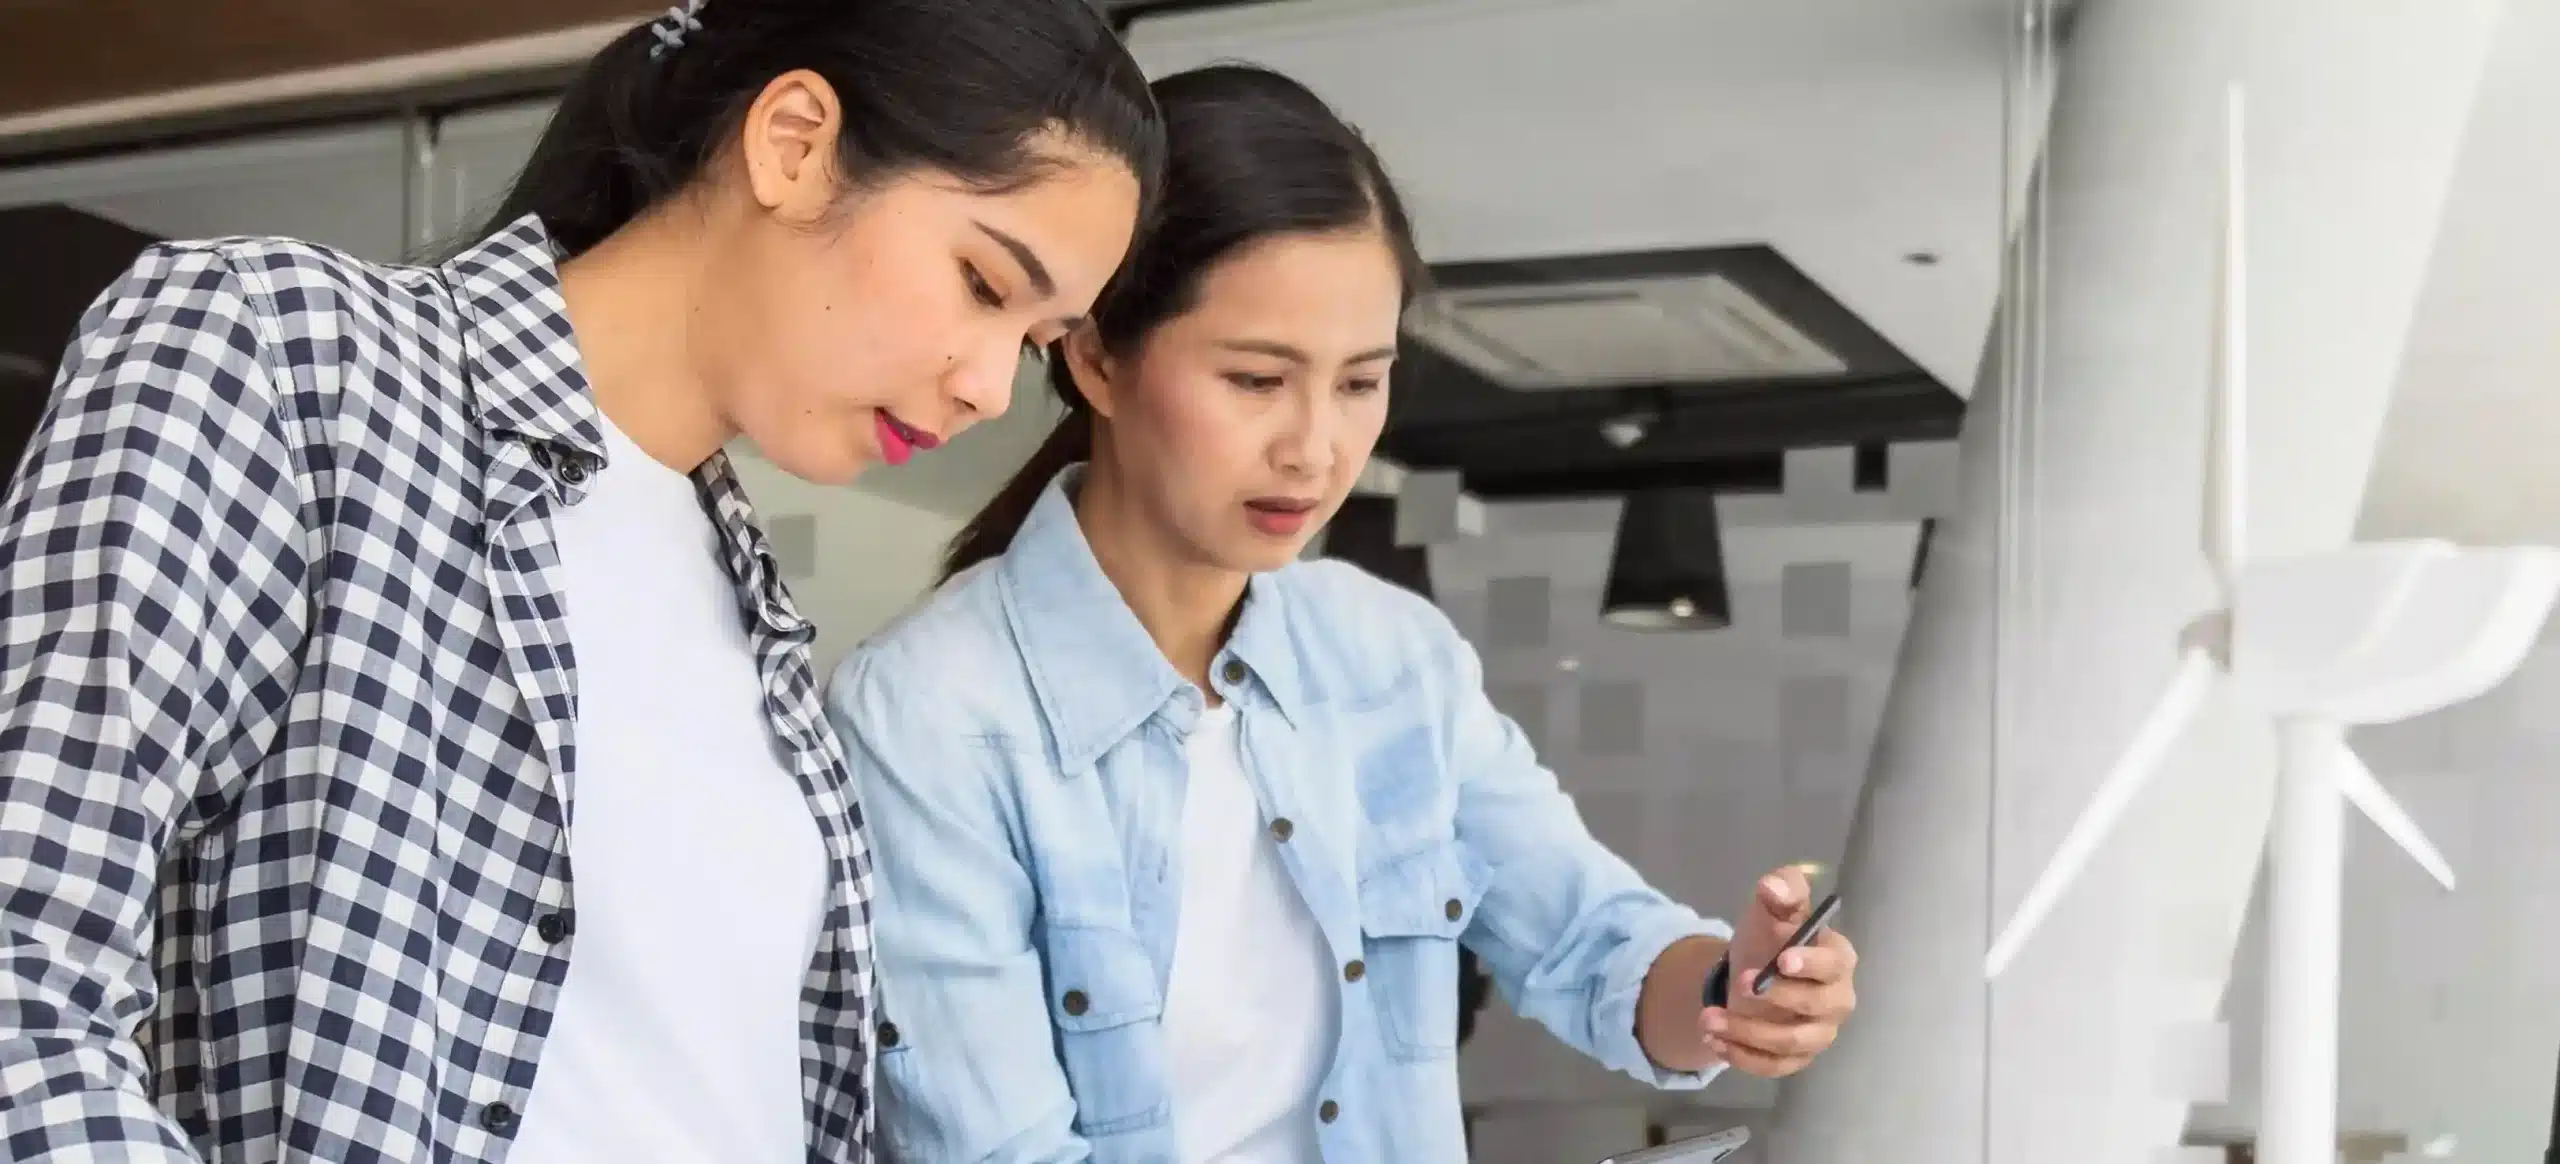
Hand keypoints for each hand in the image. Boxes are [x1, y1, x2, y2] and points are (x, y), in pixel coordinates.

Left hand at [1704, 864, 1857, 1077]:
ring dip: (1748, 1033)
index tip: (1782, 960)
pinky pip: (1774, 1066)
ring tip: (1707, 1019)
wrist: (1751, 970)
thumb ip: (1780, 892)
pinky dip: (1742, 1057)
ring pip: (1791, 1042)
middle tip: (1738, 985)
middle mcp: (1836, 1000)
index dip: (1812, 964)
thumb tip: (1774, 886)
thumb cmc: (1771, 937)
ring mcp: (1819, 1033)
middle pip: (1816, 1006)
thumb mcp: (1772, 908)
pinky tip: (1713, 1040)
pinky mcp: (1797, 1058)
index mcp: (1837, 959)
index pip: (1834, 964)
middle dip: (1777, 998)